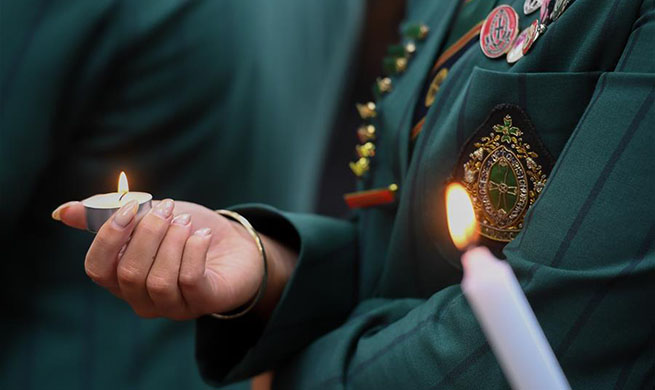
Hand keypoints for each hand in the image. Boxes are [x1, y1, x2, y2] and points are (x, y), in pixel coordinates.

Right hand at [52, 200, 296, 319]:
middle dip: (149, 232)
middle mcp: (142, 299)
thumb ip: (109, 214)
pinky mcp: (202, 303)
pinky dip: (194, 250)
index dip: (109, 236)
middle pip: (128, 273)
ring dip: (173, 241)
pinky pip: (189, 280)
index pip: (97, 269)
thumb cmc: (187, 230)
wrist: (236, 244)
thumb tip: (62, 212)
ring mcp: (172, 306)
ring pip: (158, 279)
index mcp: (122, 279)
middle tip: (169, 208)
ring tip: (186, 222)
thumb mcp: (149, 215)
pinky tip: (203, 236)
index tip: (132, 205)